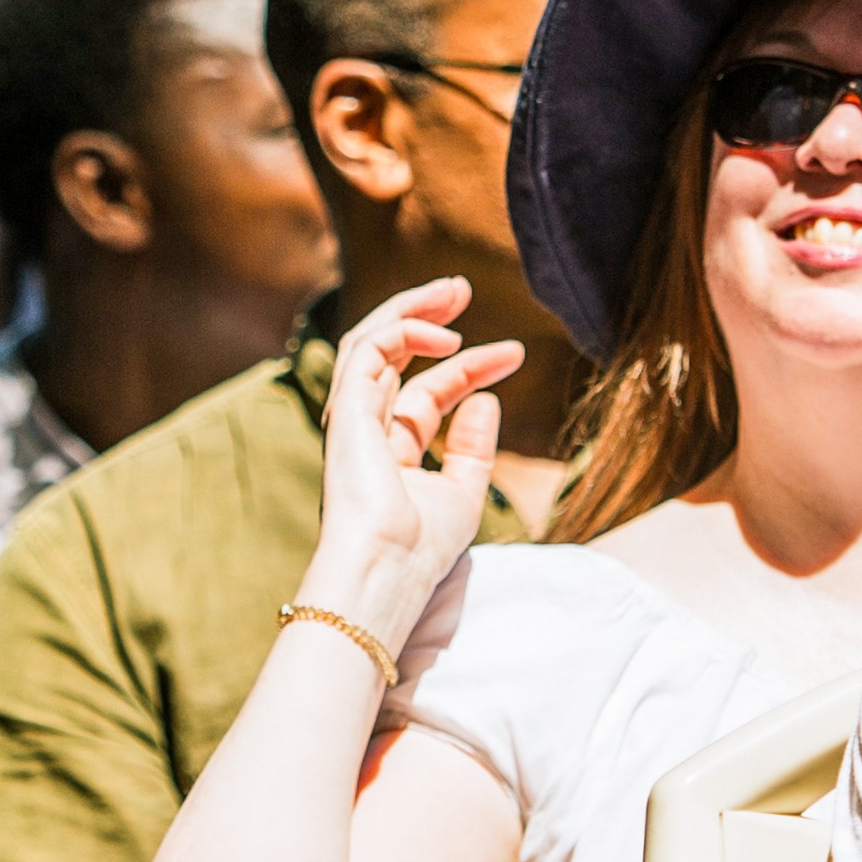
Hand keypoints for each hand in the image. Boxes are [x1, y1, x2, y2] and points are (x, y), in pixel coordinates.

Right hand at [300, 278, 522, 655]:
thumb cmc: (420, 550)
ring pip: (371, 341)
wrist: (387, 571)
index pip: (426, 394)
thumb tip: (486, 400)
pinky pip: (368, 350)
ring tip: (455, 290)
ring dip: (412, 309)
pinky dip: (406, 332)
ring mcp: (352, 418)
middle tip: (462, 290)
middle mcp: (366, 430)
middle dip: (425, 317)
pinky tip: (450, 338)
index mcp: (389, 452)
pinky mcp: (346, 409)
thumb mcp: (463, 493)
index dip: (470, 368)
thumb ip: (472, 448)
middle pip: (392, 356)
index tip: (514, 354)